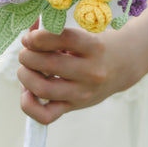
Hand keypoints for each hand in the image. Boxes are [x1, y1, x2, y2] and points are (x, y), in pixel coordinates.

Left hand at [17, 26, 142, 124]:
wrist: (122, 65)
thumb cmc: (95, 46)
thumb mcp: (83, 32)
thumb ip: (54, 30)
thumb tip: (27, 37)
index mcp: (94, 47)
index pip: (62, 38)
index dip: (38, 37)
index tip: (29, 38)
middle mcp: (91, 72)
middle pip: (48, 64)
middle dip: (27, 56)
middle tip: (27, 53)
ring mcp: (82, 93)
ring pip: (42, 88)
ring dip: (25, 76)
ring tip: (27, 70)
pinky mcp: (73, 107)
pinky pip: (45, 115)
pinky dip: (29, 105)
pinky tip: (28, 92)